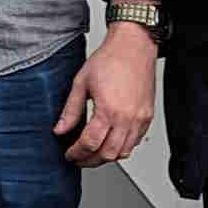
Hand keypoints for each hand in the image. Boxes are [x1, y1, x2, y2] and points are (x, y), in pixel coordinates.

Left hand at [56, 21, 160, 164]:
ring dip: (106, 156)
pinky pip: (135, 142)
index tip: (70, 154)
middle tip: (79, 158)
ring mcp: (140, 119)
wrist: (133, 47)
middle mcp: (127, 118)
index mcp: (108, 110)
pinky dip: (122, 147)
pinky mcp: (147, 116)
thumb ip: (71, 111)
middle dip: (90, 160)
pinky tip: (110, 142)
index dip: (76, 153)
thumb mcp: (81, 83)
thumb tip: (60, 129)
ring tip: (93, 152)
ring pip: (124, 152)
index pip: (90, 144)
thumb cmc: (110, 59)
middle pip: (107, 154)